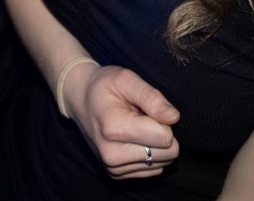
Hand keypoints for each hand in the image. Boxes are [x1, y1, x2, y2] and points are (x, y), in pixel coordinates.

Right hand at [62, 64, 181, 178]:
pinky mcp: (117, 174)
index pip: (164, 137)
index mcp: (114, 129)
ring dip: (157, 144)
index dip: (164, 119)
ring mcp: (114, 168)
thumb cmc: (104, 86)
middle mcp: (112, 154)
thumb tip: (173, 117)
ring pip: (164, 163)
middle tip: (143, 117)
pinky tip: (135, 139)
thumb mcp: (126, 79)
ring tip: (137, 126)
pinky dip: (151, 154)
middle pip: (168, 153)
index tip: (147, 108)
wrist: (80, 99)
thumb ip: (152, 97)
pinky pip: (154, 169)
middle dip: (163, 132)